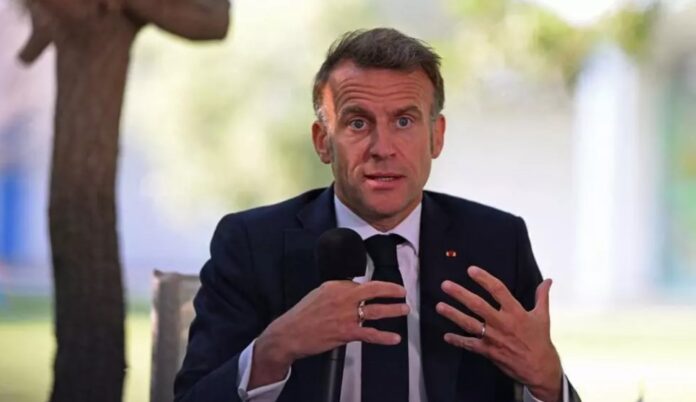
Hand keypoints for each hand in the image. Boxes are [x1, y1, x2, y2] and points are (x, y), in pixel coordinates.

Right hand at [249, 280, 408, 388]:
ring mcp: (346, 316)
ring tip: (404, 309)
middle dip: (391, 290)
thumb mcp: (319, 293)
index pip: (361, 284)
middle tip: (402, 292)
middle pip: (373, 290)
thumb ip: (336, 291)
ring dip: (393, 310)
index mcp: (336, 286)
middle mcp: (343, 298)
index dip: (374, 287)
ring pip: (376, 311)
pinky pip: (370, 334)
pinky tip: (394, 338)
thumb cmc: (302, 315)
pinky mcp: (346, 333)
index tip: (384, 289)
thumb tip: (351, 290)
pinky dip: (384, 337)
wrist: (289, 334)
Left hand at [436, 266, 561, 401]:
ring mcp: (493, 337)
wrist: (540, 368)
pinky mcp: (488, 351)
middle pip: (478, 305)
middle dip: (460, 294)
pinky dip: (458, 340)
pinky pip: (470, 345)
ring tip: (439, 306)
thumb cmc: (540, 340)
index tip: (471, 270)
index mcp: (515, 312)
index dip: (484, 279)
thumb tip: (548, 281)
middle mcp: (502, 323)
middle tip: (445, 285)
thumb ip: (542, 296)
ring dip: (453, 314)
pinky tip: (447, 336)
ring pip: (469, 324)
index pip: (498, 290)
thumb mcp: (543, 316)